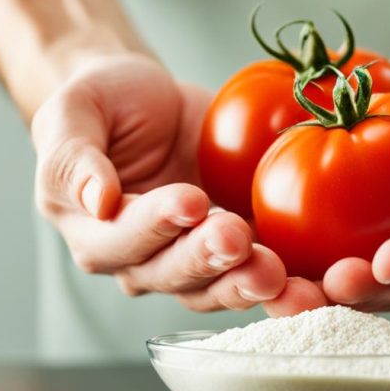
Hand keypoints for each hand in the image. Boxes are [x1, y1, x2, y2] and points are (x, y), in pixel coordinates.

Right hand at [31, 54, 286, 310]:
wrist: (150, 102)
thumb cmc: (105, 103)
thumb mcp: (73, 112)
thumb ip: (75, 157)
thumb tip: (99, 201)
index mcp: (96, 234)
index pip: (123, 239)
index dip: (156, 225)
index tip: (189, 201)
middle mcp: (144, 262)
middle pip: (175, 274)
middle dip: (208, 259)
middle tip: (237, 237)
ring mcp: (196, 261)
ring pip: (219, 288)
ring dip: (250, 284)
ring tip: (278, 274)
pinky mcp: (242, 251)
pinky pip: (262, 273)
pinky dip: (290, 283)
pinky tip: (316, 283)